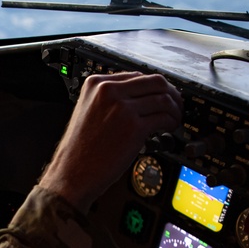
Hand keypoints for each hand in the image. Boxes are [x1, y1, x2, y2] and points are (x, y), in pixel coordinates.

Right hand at [39, 72, 182, 211]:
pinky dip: (172, 123)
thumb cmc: (80, 149)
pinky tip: (169, 129)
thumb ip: (109, 99)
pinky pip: (164, 118)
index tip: (161, 96)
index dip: (153, 87)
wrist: (72, 172)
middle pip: (155, 82)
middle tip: (176, 105)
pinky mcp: (134, 127)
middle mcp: (109, 91)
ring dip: (175, 109)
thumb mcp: (87, 111)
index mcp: (96, 83)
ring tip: (174, 120)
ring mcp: (122, 108)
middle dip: (171, 93)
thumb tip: (140, 97)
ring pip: (164, 99)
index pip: (137, 75)